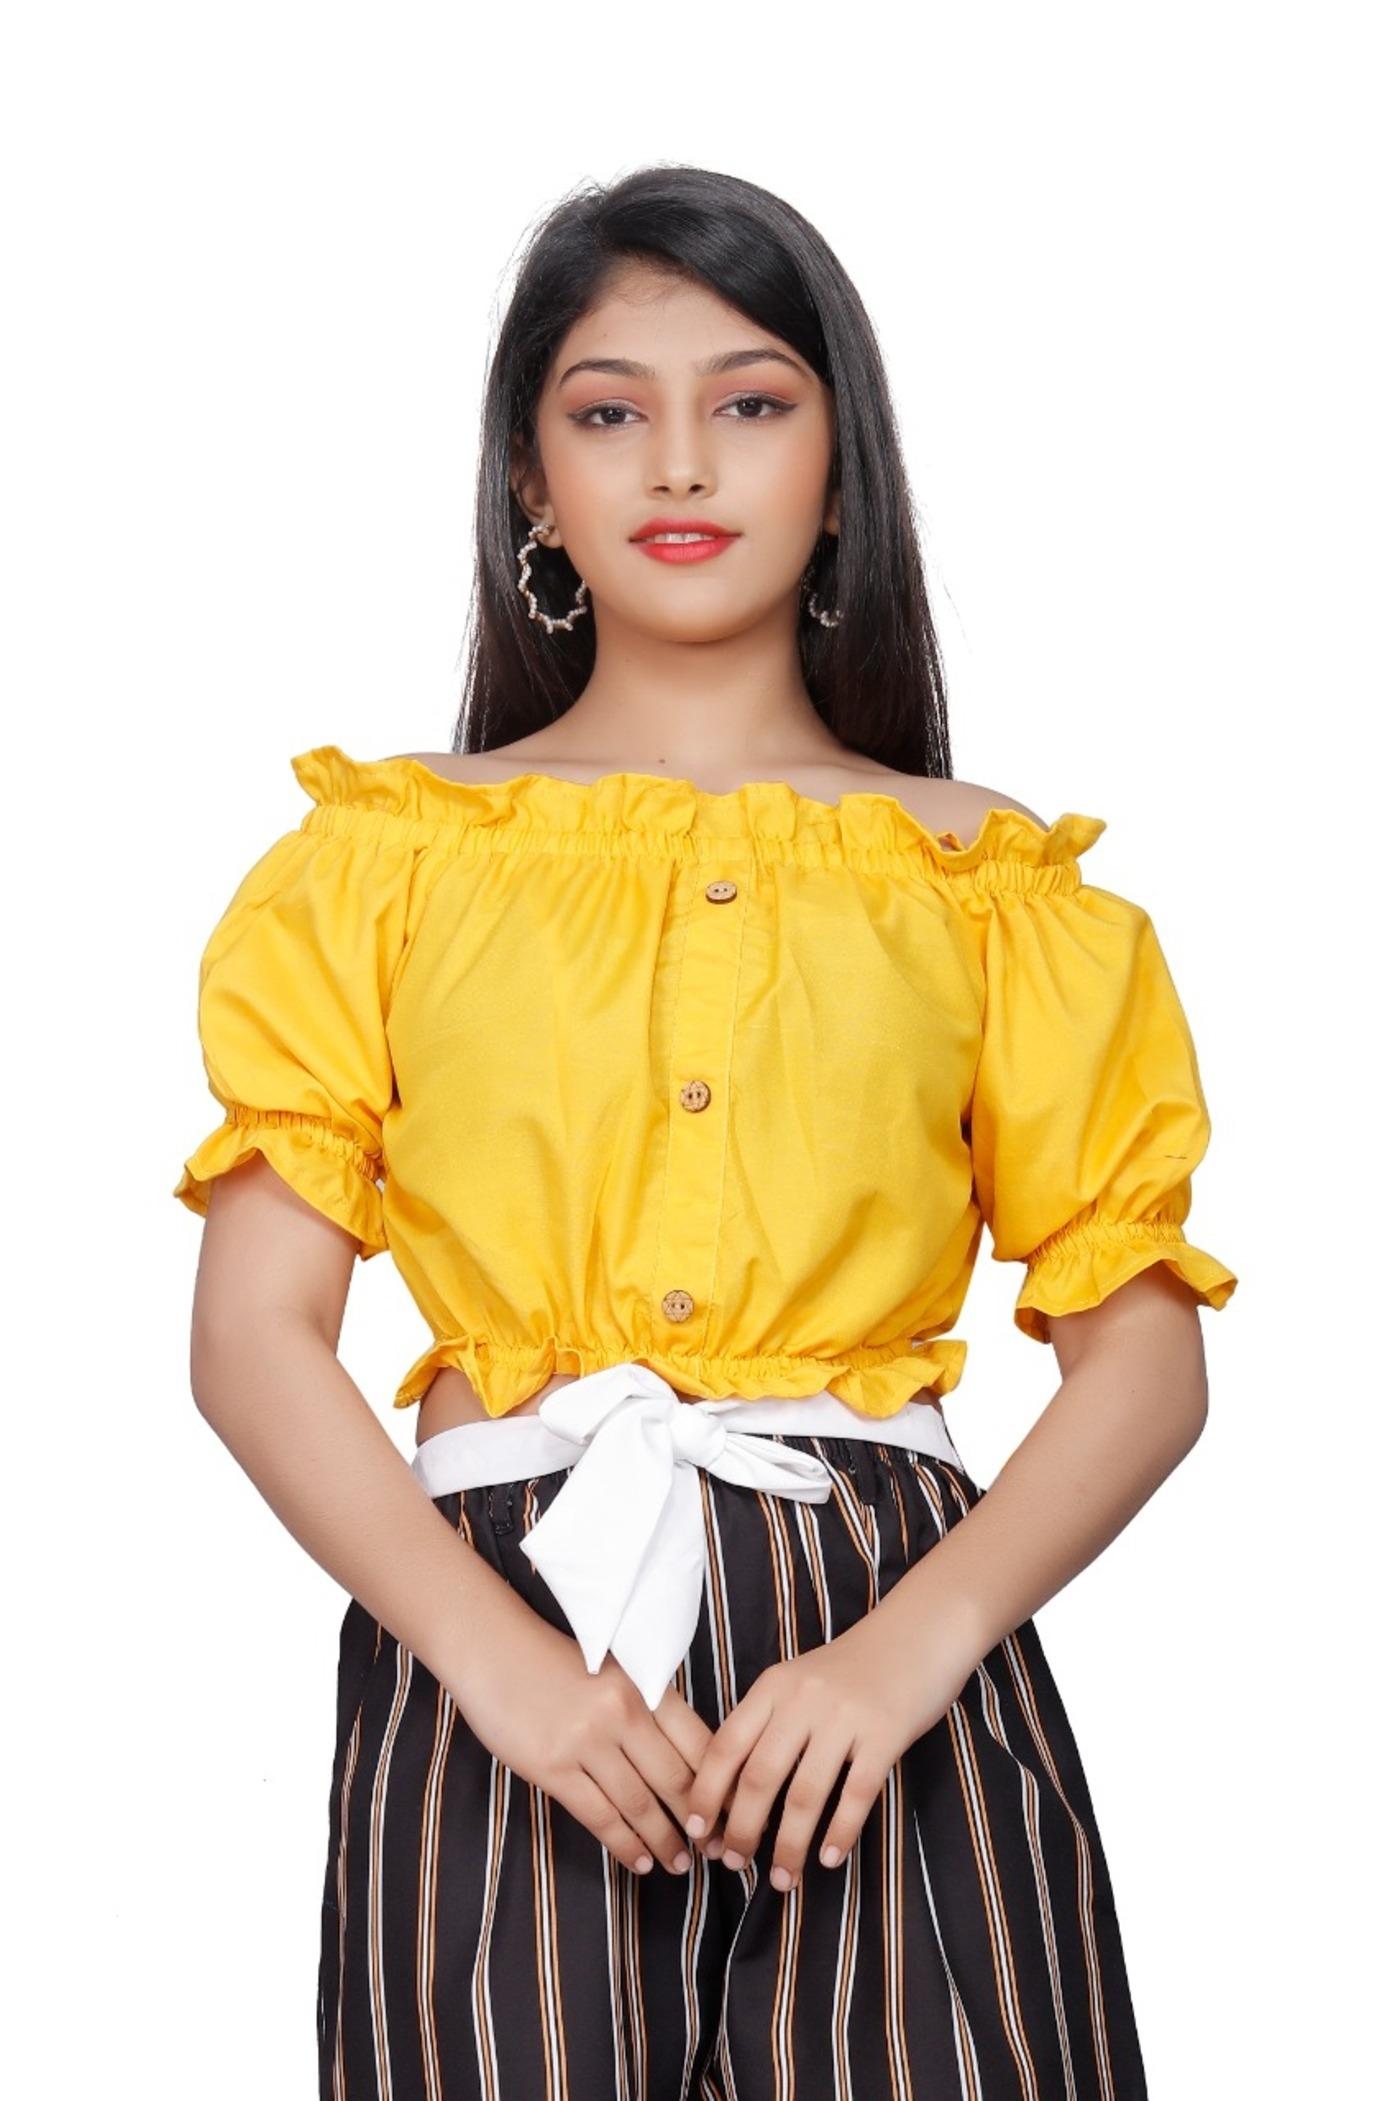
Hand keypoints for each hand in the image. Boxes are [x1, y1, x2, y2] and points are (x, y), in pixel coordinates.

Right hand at [451, 1589, 716, 1879]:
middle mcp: (623, 1711)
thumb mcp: (616, 1672)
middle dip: (699, 1823)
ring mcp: (586, 1740)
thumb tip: (690, 1763)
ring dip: (664, 1841)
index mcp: (645, 1685)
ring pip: (640, 1803)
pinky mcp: (552, 1766)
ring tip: (679, 1864)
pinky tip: (639, 1861)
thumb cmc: (557, 1660)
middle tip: (715, 1851)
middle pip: (676, 1779)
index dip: (721, 1785)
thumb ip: (650, 1709)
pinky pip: (599, 1815)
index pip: (699, 1743)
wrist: (494, 1648)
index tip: (733, 1813)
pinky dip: (624, 1843)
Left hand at [681, 1601, 982, 1890]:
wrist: (919, 1631)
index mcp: (773, 1687)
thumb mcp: (799, 1681)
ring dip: (788, 1845)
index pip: (726, 1746)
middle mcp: (803, 1700)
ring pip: (804, 1796)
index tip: (697, 1831)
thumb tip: (733, 1790)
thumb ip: (769, 1722)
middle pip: (759, 1777)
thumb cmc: (853, 1667)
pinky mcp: (885, 1734)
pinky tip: (829, 1858)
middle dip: (741, 1830)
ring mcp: (845, 1717)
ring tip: (781, 1879)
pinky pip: (856, 1795)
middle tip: (734, 1864)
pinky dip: (839, 1833)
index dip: (706, 1793)